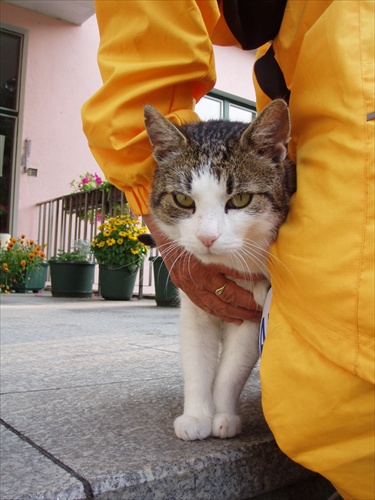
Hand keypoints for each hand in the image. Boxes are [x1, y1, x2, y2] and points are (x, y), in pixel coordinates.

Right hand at [143, 215, 261, 324]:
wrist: (165, 237)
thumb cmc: (192, 236)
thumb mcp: (211, 242)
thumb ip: (228, 252)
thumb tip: (250, 259)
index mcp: (208, 265)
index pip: (234, 278)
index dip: (250, 284)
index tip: (264, 286)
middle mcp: (199, 279)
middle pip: (227, 297)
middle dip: (246, 305)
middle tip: (261, 310)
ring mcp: (190, 286)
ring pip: (216, 306)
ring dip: (235, 314)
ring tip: (249, 317)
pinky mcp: (185, 289)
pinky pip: (204, 306)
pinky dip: (219, 313)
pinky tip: (231, 317)